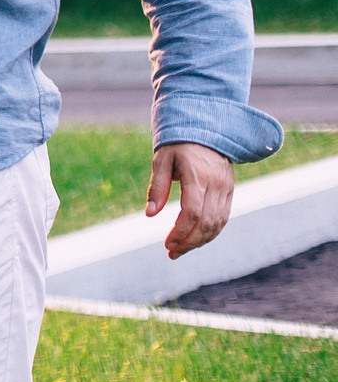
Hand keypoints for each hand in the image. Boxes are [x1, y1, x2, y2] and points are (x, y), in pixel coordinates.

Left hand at [146, 141, 234, 258]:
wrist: (205, 129)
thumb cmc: (177, 144)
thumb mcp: (161, 160)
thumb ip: (157, 187)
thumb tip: (150, 214)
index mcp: (198, 175)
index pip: (192, 212)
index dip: (181, 232)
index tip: (167, 244)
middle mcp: (217, 184)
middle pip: (207, 223)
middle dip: (189, 242)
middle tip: (172, 253)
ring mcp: (227, 188)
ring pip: (218, 223)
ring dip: (200, 241)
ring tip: (181, 250)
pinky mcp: (230, 191)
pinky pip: (224, 217)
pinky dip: (211, 232)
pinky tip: (196, 240)